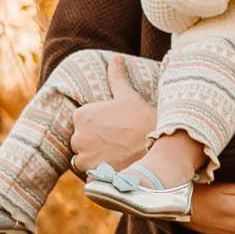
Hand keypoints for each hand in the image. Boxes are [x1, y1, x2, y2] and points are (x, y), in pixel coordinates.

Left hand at [69, 56, 156, 173]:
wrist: (157, 146)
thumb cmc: (142, 119)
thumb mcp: (128, 95)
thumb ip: (116, 77)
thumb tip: (115, 58)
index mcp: (81, 115)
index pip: (81, 123)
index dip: (96, 127)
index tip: (112, 129)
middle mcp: (77, 135)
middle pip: (80, 142)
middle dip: (93, 144)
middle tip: (116, 143)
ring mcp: (84, 156)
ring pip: (83, 159)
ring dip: (94, 159)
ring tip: (114, 156)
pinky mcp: (92, 174)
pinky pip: (90, 175)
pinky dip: (99, 173)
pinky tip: (115, 167)